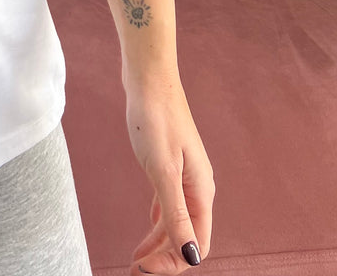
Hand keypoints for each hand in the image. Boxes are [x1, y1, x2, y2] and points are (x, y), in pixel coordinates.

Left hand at [124, 78, 213, 272]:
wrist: (149, 78)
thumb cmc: (155, 119)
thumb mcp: (163, 171)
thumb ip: (176, 215)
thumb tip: (192, 257)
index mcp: (201, 191)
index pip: (196, 243)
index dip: (174, 263)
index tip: (144, 270)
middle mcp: (197, 187)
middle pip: (187, 236)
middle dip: (165, 258)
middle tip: (135, 270)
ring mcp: (184, 175)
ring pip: (176, 222)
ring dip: (159, 244)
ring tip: (137, 260)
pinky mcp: (170, 164)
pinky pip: (169, 204)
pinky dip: (158, 223)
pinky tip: (149, 230)